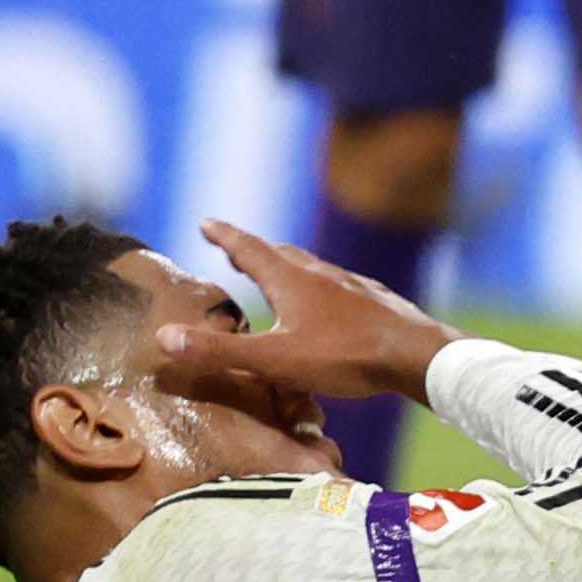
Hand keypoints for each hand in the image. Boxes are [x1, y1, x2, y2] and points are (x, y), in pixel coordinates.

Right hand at [160, 217, 454, 411]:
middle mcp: (321, 274)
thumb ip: (220, 352)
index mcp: (292, 280)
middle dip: (254, 249)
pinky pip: (336, 287)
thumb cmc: (345, 356)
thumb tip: (164, 336)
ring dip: (287, 266)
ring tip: (278, 273)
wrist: (417, 354)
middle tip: (235, 247)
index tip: (206, 221)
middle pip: (281, 253)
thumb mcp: (274, 359)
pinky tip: (328, 305)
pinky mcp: (374, 301)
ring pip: (311, 268)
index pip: (250, 249)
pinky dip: (317, 287)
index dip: (225, 236)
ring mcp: (351, 285)